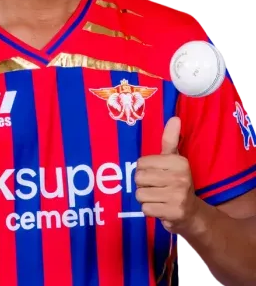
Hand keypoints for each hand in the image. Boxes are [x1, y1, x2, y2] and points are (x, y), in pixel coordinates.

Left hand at [135, 117, 199, 232]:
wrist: (192, 213)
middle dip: (143, 184)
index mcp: (179, 162)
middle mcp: (180, 177)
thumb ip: (170, 139)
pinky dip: (149, 210)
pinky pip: (145, 209)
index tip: (156, 174)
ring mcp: (177, 196)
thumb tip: (175, 118)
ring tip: (158, 197)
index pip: (141, 162)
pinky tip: (160, 208)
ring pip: (140, 194)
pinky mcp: (173, 213)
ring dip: (146, 198)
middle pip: (138, 178)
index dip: (144, 169)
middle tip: (156, 187)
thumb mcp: (174, 159)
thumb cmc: (177, 181)